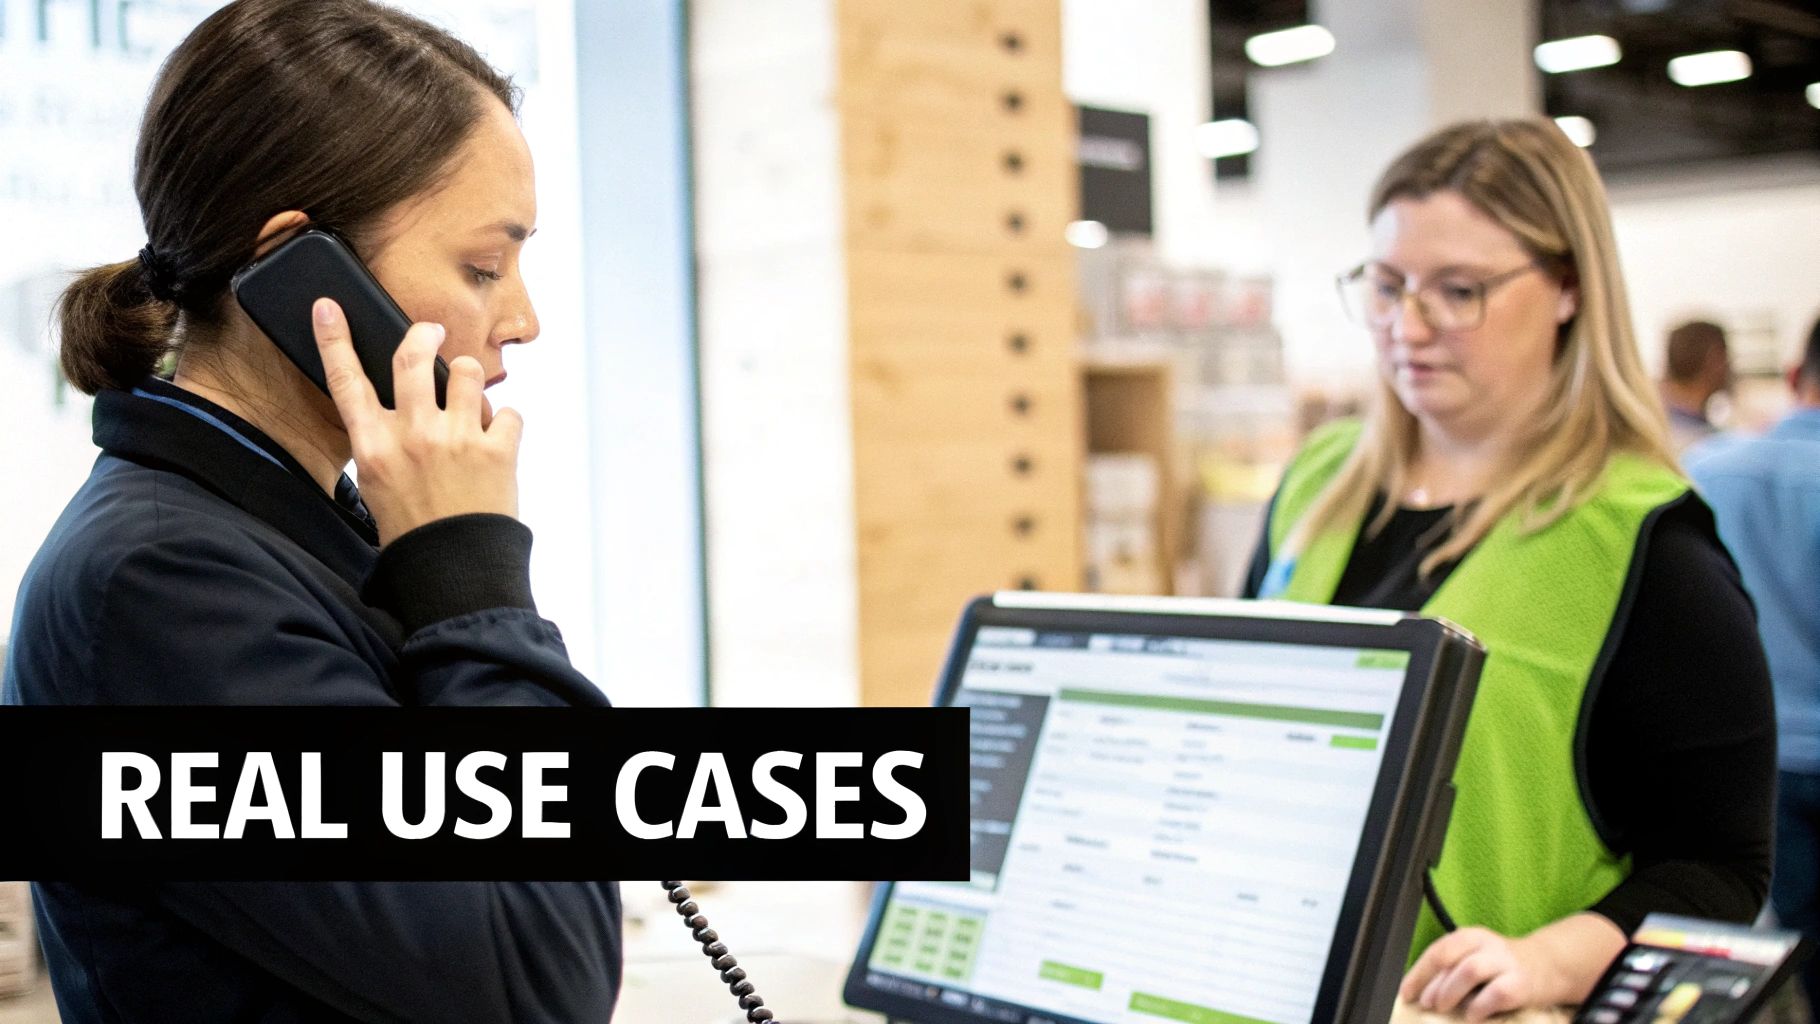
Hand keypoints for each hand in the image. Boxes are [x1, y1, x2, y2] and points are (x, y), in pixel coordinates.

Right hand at [312, 298, 522, 545]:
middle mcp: (412, 435)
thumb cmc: (415, 532)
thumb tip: (403, 409)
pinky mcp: (496, 449)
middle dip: (424, 334)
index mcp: (374, 446)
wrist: (455, 571)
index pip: (346, 381)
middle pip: (412, 355)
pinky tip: (498, 444)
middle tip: (432, 331)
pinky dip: (506, 424)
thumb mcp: (380, 486)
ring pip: (466, 372)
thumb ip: (387, 443)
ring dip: (470, 380)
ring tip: (471, 404)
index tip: (328, 307)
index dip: (334, 339)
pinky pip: (508, 412)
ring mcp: (456, 438)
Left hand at [1401, 927, 1542, 1020]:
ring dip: (1451, 991)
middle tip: (1426, 1003)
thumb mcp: (1475, 957)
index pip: (1437, 951)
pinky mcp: (1522, 983)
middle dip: (1432, 983)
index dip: (1418, 974)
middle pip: (1450, 957)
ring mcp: (1505, 962)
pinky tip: (1473, 1015)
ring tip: (1444, 1008)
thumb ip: (1451, 968)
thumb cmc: (1501, 966)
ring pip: (1470, 970)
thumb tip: (1420, 990)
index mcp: (1470, 936)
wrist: (1548, 965)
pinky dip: (1480, 1006)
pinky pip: (1497, 993)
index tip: (1406, 993)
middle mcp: (1487, 944)